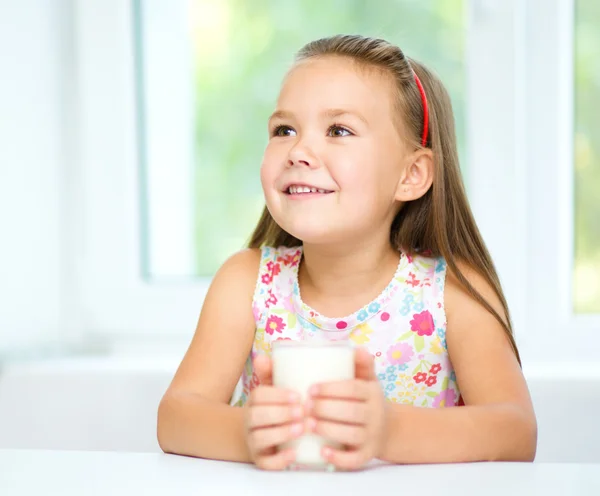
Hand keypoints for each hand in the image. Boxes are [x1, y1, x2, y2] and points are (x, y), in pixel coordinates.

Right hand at [244, 354, 303, 469]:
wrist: (262, 435)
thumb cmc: (274, 408)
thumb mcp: (272, 390)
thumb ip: (270, 373)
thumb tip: (262, 356)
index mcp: (254, 402)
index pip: (258, 395)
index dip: (277, 395)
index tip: (298, 396)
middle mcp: (250, 422)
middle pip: (256, 416)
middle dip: (280, 413)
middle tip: (302, 411)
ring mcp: (254, 442)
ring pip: (260, 439)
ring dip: (281, 433)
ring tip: (302, 428)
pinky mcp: (262, 460)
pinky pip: (266, 463)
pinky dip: (280, 459)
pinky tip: (295, 453)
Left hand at [307, 348, 386, 470]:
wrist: (388, 429)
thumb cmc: (367, 400)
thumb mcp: (367, 380)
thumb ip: (361, 364)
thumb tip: (356, 348)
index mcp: (372, 393)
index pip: (354, 389)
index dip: (332, 389)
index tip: (311, 388)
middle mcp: (375, 415)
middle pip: (352, 412)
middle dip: (326, 409)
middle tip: (304, 406)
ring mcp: (372, 436)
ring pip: (352, 435)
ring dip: (329, 430)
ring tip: (308, 424)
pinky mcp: (367, 455)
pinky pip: (355, 460)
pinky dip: (339, 458)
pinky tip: (322, 451)